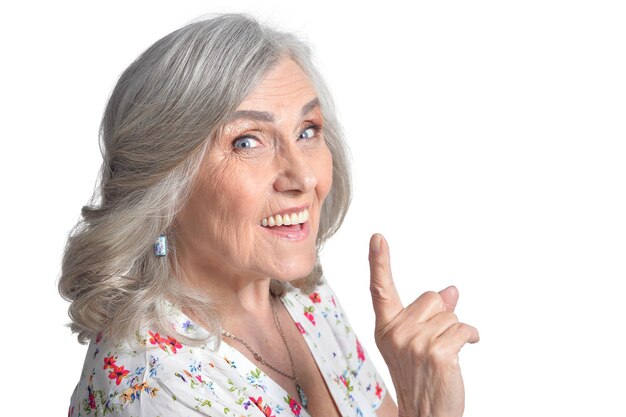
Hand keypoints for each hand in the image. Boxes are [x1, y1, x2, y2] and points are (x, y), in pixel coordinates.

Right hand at [368, 234, 478, 416]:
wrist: (425, 414)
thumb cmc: (420, 379)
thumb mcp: (415, 343)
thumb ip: (428, 315)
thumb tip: (451, 290)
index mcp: (386, 328)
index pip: (380, 290)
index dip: (379, 262)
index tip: (378, 238)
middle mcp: (396, 333)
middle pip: (432, 298)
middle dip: (442, 315)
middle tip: (435, 344)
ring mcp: (415, 343)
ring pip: (451, 315)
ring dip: (456, 331)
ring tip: (444, 355)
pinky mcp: (437, 353)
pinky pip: (465, 329)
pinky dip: (472, 337)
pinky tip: (465, 349)